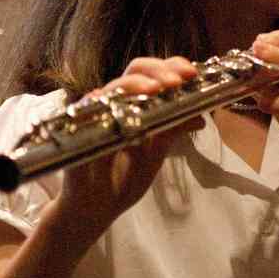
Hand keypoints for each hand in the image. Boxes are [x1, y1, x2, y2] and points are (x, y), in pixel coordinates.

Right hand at [57, 56, 202, 233]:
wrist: (95, 210)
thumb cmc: (123, 178)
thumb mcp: (154, 155)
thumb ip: (173, 132)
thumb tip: (201, 117)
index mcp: (137, 104)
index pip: (154, 74)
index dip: (172, 67)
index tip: (192, 74)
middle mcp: (117, 102)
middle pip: (135, 70)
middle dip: (157, 70)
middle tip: (177, 81)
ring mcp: (96, 113)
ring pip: (114, 87)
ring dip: (136, 84)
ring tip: (156, 89)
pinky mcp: (78, 130)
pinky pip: (87, 111)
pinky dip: (101, 103)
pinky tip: (113, 102)